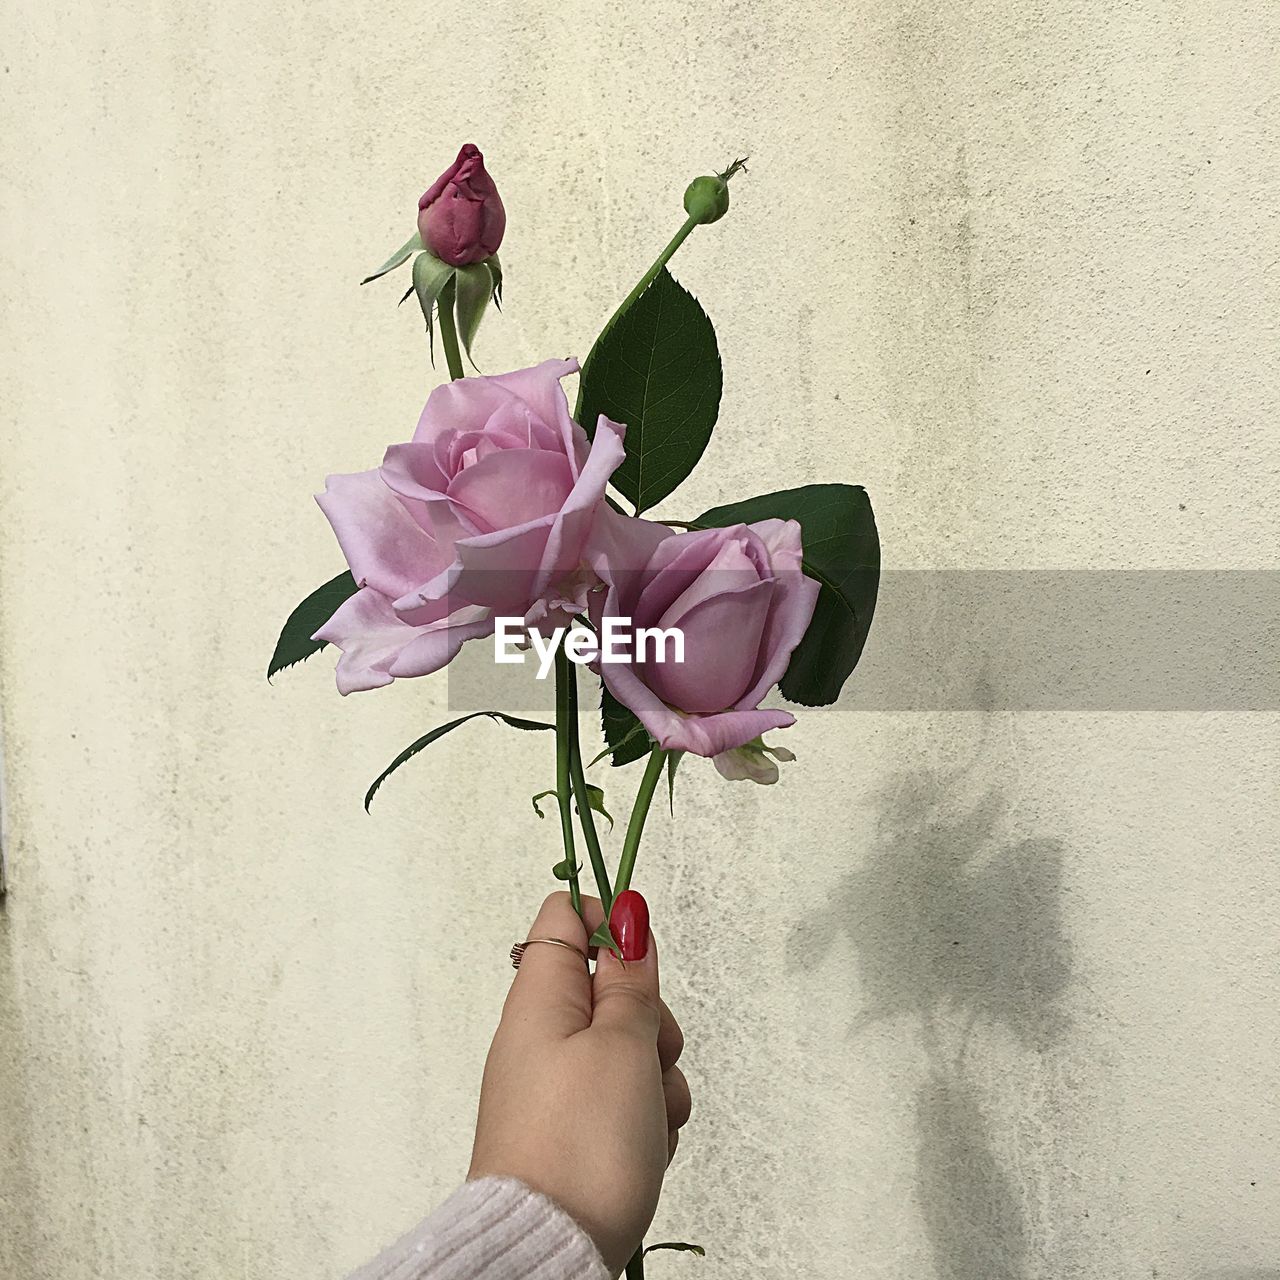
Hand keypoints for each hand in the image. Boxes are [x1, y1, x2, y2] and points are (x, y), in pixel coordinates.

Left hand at [468, 891, 689, 1275]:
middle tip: (653, 1053)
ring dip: (656, 1078)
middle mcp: (540, 1035)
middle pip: (609, 990)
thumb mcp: (623, 1046)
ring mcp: (555, 1085)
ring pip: (626, 1051)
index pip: (565, 918)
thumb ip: (631, 982)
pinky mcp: (570, 1130)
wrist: (549, 1252)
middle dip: (650, 1018)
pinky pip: (621, 1102)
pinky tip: (645, 1149)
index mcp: (540, 998)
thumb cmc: (581, 1145)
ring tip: (649, 1119)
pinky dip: (643, 1119)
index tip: (642, 964)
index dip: (610, 925)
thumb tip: (627, 917)